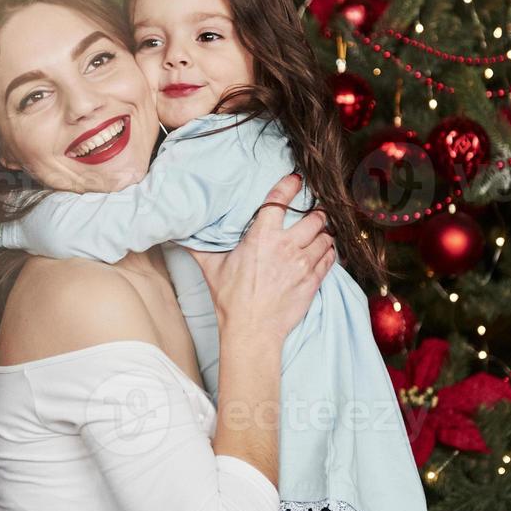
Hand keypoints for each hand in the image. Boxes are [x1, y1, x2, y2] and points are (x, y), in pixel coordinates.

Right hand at [185, 173, 334, 341]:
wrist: (252, 330)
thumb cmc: (231, 300)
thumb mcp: (212, 269)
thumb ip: (200, 247)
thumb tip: (180, 234)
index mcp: (261, 238)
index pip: (279, 200)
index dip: (290, 185)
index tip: (296, 179)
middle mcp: (286, 246)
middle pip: (315, 216)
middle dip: (316, 212)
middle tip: (314, 211)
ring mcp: (303, 264)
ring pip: (326, 236)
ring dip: (324, 233)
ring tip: (319, 232)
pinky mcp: (313, 281)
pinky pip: (330, 258)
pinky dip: (329, 252)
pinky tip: (323, 251)